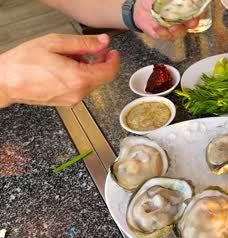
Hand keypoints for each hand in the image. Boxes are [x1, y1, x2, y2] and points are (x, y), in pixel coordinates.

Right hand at [0, 33, 119, 107]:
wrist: (4, 82)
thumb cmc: (23, 63)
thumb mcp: (54, 43)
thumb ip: (83, 43)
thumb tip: (102, 42)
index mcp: (79, 78)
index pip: (110, 72)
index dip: (114, 60)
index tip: (112, 52)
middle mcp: (78, 93)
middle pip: (101, 77)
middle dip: (98, 62)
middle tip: (88, 49)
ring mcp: (72, 100)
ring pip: (90, 83)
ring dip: (86, 69)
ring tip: (67, 58)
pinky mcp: (66, 102)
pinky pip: (80, 88)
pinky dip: (78, 77)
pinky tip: (63, 68)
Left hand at [133, 0, 200, 39]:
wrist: (141, 9)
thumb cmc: (154, 0)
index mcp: (185, 9)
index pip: (198, 11)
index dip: (201, 12)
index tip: (201, 12)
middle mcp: (183, 20)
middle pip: (193, 23)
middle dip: (193, 22)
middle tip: (191, 22)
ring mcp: (175, 28)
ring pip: (180, 31)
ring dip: (177, 29)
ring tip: (172, 27)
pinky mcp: (164, 34)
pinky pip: (164, 35)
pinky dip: (160, 30)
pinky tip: (156, 25)